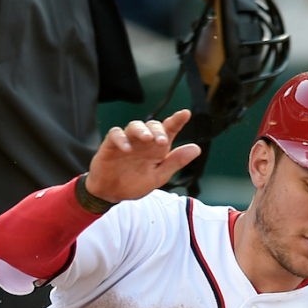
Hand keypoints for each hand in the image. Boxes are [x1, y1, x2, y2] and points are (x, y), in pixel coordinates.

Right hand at [84, 110, 201, 203]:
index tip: (185, 114)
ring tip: (147, 139)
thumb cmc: (134, 183)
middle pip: (152, 125)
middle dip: (158, 130)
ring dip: (142, 130)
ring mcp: (127, 141)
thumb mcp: (158, 177)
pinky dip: (121, 139)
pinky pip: (115, 134)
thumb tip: (197, 149)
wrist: (111, 193)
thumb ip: (175, 162)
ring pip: (134, 126)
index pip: (168, 130)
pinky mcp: (111, 145)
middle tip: (162, 141)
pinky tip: (126, 149)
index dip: (177, 121)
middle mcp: (143, 141)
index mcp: (156, 148)